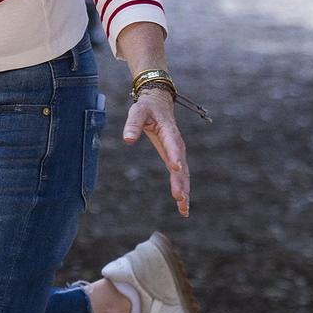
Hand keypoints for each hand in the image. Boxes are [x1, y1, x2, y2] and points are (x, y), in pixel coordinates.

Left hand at [124, 89, 190, 217]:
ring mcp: (178, 153)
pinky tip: (183, 208)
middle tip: (180, 197)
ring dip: (184, 190)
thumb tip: (127, 140)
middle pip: (181, 165)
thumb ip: (133, 124)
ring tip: (183, 209)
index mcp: (169, 131)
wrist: (159, 103)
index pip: (172, 144)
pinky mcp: (175, 159)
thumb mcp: (138, 111)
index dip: (174, 155)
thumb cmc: (147, 107)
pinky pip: (181, 176)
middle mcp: (177, 144)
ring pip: (184, 174)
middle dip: (181, 182)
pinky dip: (183, 191)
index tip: (176, 168)